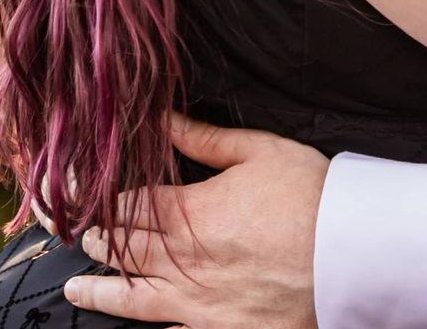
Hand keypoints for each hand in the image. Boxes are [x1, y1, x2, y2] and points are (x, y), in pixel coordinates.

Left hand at [62, 115, 328, 328]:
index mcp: (192, 212)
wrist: (349, 256)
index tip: (77, 192)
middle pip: (126, 249)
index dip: (100, 198)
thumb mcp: (259, 151)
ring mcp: (197, 303)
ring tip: (77, 290)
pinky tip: (136, 326)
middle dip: (98, 239)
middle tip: (77, 234)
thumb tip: (161, 119)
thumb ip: (204, 138)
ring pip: (134, 299)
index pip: (130, 204)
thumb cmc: (309, 195)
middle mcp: (184, 261)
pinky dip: (147, 328)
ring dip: (101, 293)